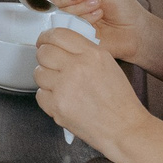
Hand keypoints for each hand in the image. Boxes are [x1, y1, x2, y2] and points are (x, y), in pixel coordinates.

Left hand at [33, 29, 152, 149]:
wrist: (124, 129)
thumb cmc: (119, 101)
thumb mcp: (108, 64)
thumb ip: (85, 51)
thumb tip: (60, 45)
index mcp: (92, 54)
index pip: (58, 34)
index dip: (47, 37)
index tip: (44, 41)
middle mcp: (77, 67)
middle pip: (44, 52)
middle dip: (45, 57)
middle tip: (50, 63)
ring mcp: (65, 87)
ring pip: (39, 73)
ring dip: (46, 78)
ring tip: (61, 85)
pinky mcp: (57, 106)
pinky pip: (40, 94)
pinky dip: (48, 97)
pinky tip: (62, 99)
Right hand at [42, 0, 152, 65]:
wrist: (136, 30)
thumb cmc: (124, 8)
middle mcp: (73, 7)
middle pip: (55, 0)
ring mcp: (74, 23)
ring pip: (61, 14)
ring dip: (81, 9)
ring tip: (99, 9)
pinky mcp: (76, 37)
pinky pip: (68, 28)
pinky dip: (83, 21)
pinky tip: (96, 21)